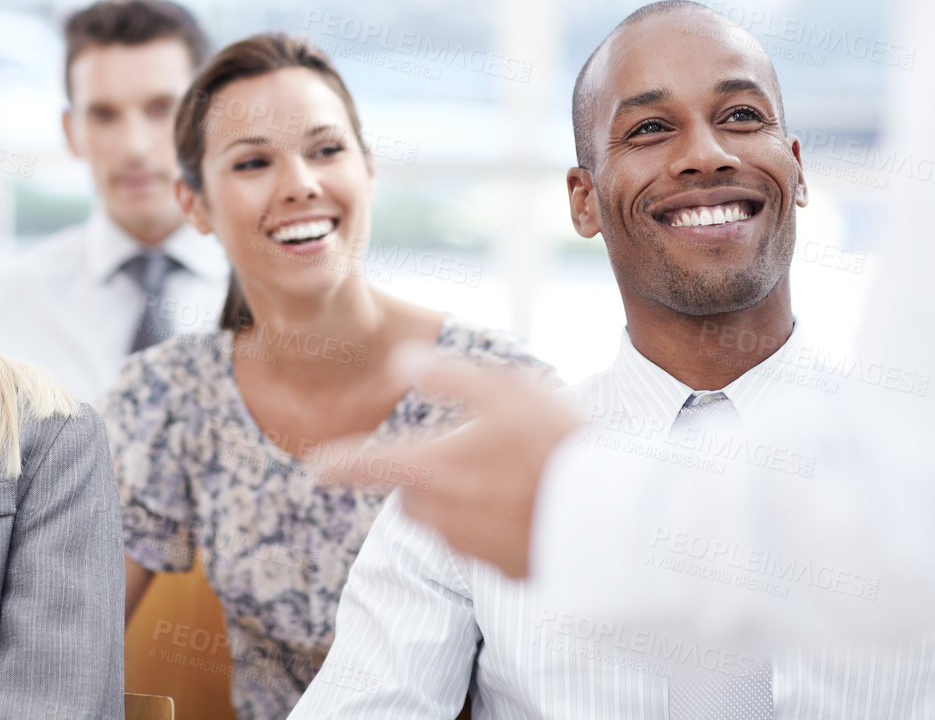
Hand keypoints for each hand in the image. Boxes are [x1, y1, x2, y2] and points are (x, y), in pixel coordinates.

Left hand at [308, 346, 581, 578]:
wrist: (617, 517)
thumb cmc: (559, 444)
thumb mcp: (506, 390)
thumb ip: (448, 376)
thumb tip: (402, 360)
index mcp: (434, 470)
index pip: (370, 466)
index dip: (341, 464)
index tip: (317, 467)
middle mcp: (444, 518)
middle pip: (413, 497)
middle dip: (429, 477)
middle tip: (479, 450)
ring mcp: (474, 551)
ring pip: (449, 522)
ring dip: (465, 501)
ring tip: (517, 474)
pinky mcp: (506, 573)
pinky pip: (487, 545)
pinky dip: (498, 526)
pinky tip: (535, 505)